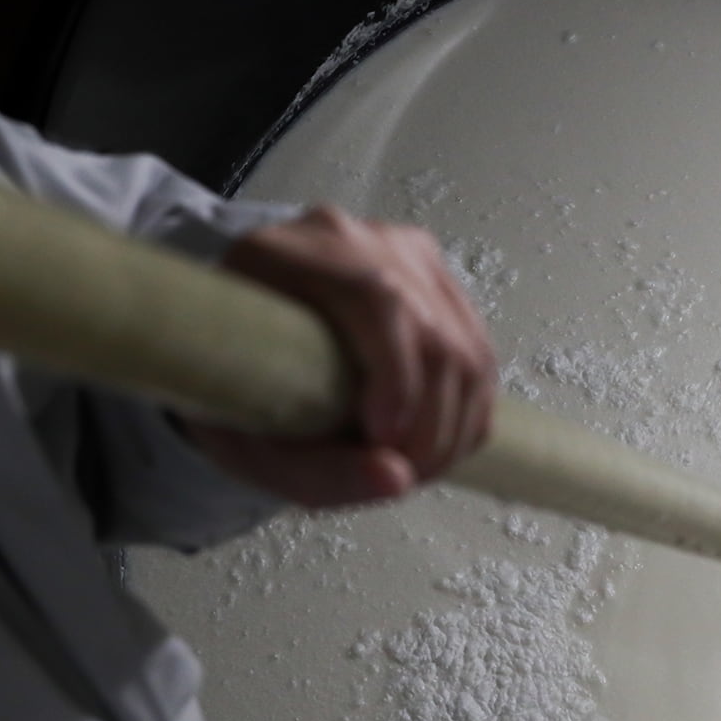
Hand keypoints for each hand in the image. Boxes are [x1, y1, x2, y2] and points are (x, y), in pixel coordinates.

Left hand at [179, 206, 495, 506]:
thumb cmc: (239, 394)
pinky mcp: (438, 278)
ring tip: (415, 467)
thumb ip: (316, 472)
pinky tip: (433, 442)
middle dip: (431, 428)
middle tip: (400, 475)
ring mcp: (406, 254)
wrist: (242, 346)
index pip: (377, 299)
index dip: (397, 377)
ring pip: (470, 351)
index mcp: (284, 256)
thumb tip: (398, 479)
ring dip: (454, 430)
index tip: (384, 441)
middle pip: (436, 336)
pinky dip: (467, 415)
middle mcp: (355, 241)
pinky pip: (481, 357)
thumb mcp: (251, 449)